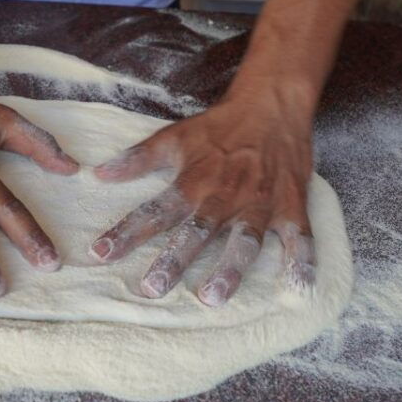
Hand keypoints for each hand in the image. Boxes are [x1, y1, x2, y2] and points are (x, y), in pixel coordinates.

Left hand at [89, 79, 316, 306]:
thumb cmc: (219, 126)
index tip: (100, 254)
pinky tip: (299, 289)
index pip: (154, 211)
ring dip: (229, 269)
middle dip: (174, 260)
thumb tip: (99, 174)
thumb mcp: (174, 137)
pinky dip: (302, 262)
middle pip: (196, 231)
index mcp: (194, 181)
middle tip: (153, 288)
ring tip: (213, 298)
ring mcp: (260, 203)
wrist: (271, 104)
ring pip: (244, 240)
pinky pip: (298, 237)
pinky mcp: (291, 205)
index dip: (126, 233)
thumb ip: (138, 159)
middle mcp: (225, 196)